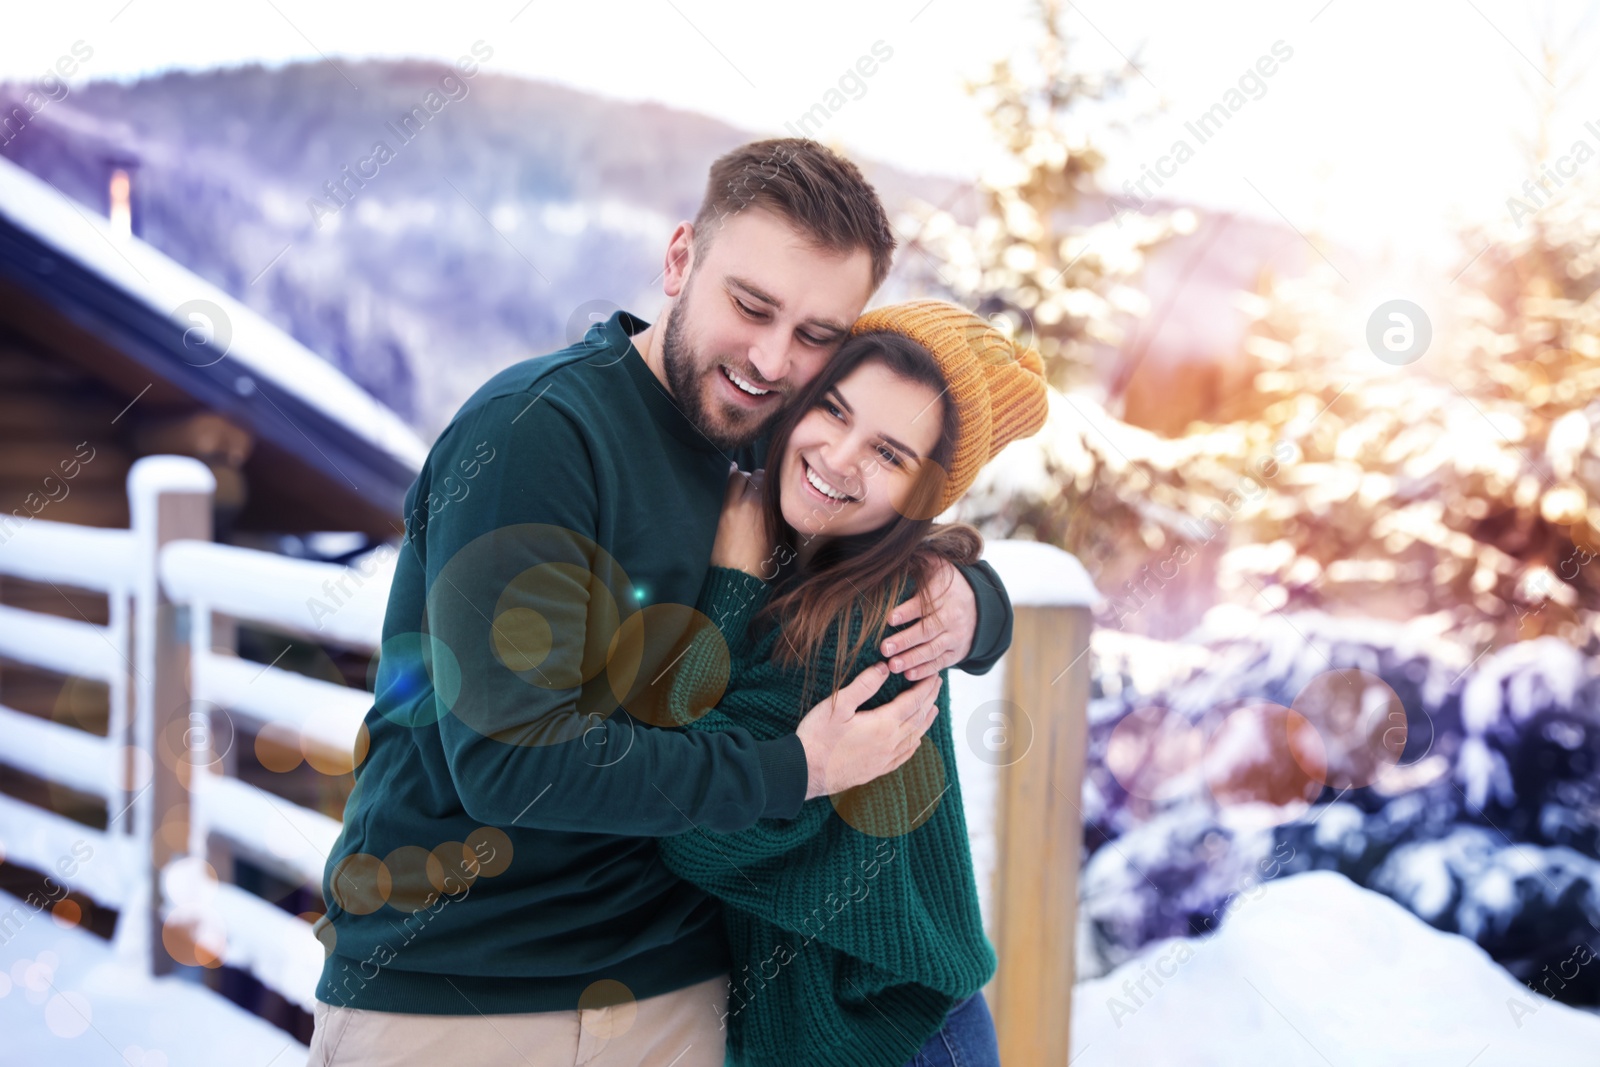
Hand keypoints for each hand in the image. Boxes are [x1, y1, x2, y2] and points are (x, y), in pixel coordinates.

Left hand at [710, 464, 770, 576]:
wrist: (737, 578)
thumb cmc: (761, 561)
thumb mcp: (777, 535)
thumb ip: (775, 511)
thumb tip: (774, 495)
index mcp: (762, 508)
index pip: (764, 478)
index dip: (767, 480)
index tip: (768, 486)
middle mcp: (743, 503)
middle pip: (748, 476)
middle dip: (753, 479)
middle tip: (756, 487)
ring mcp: (726, 507)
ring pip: (732, 479)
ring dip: (739, 479)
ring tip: (743, 485)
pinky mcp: (715, 514)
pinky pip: (721, 490)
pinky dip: (726, 485)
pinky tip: (729, 480)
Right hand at [795, 662, 941, 799]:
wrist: (806, 772)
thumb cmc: (818, 737)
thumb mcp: (838, 705)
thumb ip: (863, 685)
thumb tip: (884, 668)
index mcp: (883, 725)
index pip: (913, 702)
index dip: (925, 687)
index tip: (934, 675)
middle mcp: (890, 744)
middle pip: (918, 718)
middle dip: (929, 699)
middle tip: (937, 685)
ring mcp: (885, 759)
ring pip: (915, 737)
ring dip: (926, 721)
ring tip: (933, 709)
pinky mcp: (877, 770)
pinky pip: (904, 756)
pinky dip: (915, 744)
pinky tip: (916, 741)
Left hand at [880, 557, 975, 679]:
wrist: (981, 605)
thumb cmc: (947, 583)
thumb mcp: (939, 566)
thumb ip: (922, 559)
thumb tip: (899, 550)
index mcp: (945, 595)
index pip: (924, 605)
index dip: (907, 611)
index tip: (889, 618)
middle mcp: (952, 617)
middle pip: (928, 630)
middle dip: (906, 640)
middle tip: (884, 648)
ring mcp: (955, 637)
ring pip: (933, 650)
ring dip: (912, 659)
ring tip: (892, 665)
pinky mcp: (956, 652)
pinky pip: (941, 663)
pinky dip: (925, 670)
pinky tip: (908, 675)